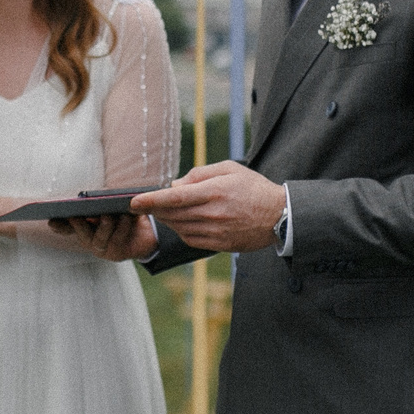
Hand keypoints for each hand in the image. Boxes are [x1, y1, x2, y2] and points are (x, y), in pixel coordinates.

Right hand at [51, 212, 156, 261]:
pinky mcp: (116, 253)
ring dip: (104, 225)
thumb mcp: (113, 206)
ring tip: (108, 214)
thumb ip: (103, 203)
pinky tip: (127, 216)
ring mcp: (102, 248)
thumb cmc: (125, 214)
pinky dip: (123, 227)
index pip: (67, 226)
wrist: (147, 232)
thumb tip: (96, 199)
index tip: (51, 221)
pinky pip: (117, 240)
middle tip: (75, 216)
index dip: (59, 225)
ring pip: (99, 238)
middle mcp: (89, 238)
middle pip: (80, 233)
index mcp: (84, 225)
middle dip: (78, 225)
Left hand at [132, 161, 285, 252]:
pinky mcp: (220, 244)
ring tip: (163, 211)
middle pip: (172, 214)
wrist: (279, 215)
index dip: (151, 200)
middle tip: (144, 204)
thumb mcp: (229, 169)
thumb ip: (199, 174)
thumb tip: (174, 185)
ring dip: (166, 220)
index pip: (174, 198)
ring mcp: (216, 231)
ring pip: (179, 227)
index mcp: (214, 191)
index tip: (133, 202)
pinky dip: (180, 231)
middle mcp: (213, 213)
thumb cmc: (253, 187)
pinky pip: (190, 239)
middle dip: (154, 209)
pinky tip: (181, 222)